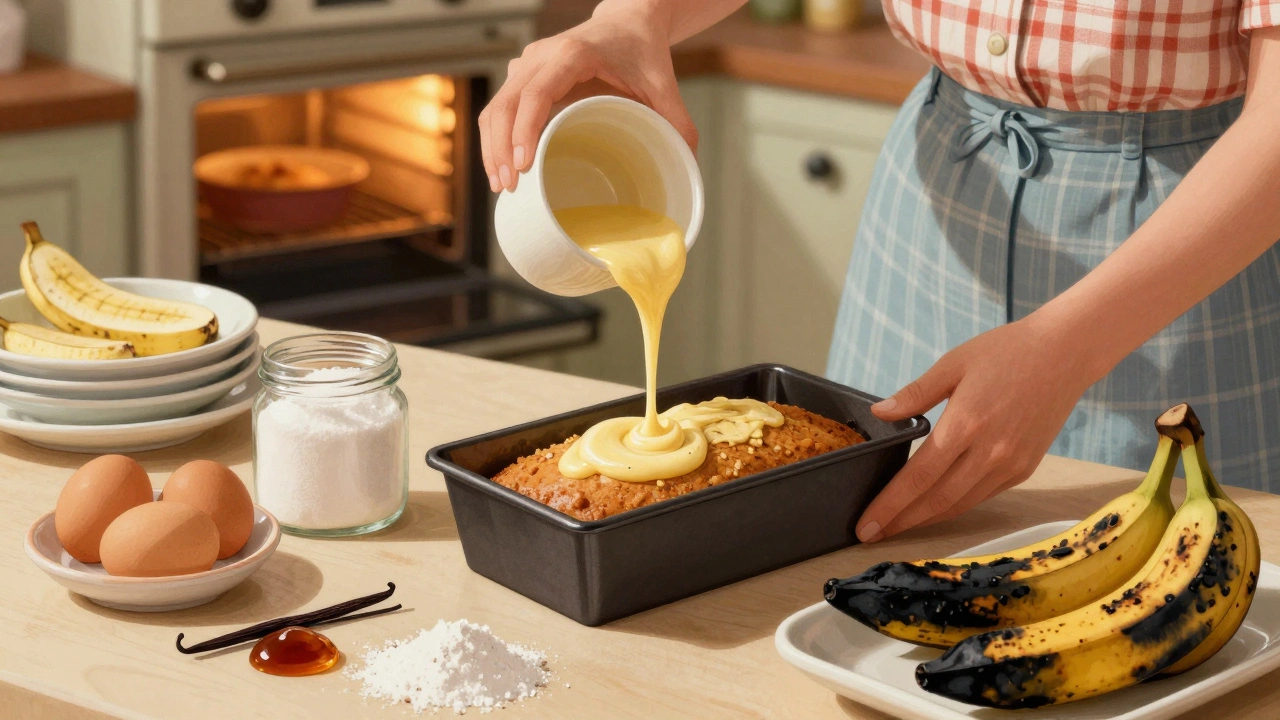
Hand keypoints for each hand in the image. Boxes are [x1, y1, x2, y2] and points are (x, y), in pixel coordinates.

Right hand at [478, 5, 696, 192]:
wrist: (629, 21)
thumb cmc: (643, 52)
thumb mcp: (664, 87)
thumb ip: (679, 123)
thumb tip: (688, 165)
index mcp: (572, 54)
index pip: (536, 92)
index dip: (524, 129)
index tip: (523, 164)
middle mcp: (542, 56)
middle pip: (506, 102)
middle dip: (500, 148)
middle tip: (507, 186)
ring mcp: (528, 64)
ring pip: (496, 105)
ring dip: (492, 146)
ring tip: (501, 184)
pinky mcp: (524, 75)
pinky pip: (501, 106)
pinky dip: (497, 137)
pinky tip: (503, 166)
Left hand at [856, 316, 1095, 541]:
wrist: (1065, 354)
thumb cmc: (1007, 352)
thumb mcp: (954, 363)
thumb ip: (915, 393)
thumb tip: (880, 413)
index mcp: (966, 423)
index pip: (918, 477)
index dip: (889, 505)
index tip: (866, 524)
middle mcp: (990, 452)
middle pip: (936, 501)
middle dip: (900, 522)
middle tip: (871, 534)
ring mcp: (1010, 464)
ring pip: (960, 505)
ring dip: (926, 520)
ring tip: (897, 526)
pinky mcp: (1024, 469)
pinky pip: (982, 496)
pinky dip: (954, 507)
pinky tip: (933, 508)